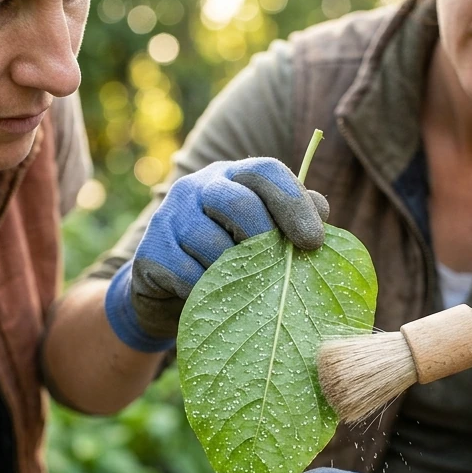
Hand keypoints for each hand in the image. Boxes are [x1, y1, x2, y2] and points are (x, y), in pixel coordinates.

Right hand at [105, 158, 329, 350]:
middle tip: (282, 270)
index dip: (294, 203)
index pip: (266, 172)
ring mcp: (169, 216)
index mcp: (235, 178)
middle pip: (237, 201)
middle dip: (265, 239)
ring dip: (237, 274)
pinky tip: (216, 301)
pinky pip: (187, 274)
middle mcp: (198, 187)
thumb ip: (294, 222)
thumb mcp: (268, 238)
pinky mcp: (149, 252)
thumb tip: (321, 209)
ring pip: (211, 242)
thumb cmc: (236, 263)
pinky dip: (207, 292)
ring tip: (248, 291)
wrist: (172, 296)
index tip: (314, 241)